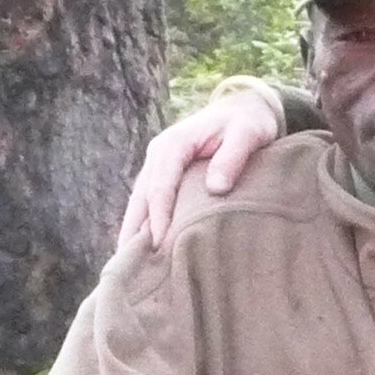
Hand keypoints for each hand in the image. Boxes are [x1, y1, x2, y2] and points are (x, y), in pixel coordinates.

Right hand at [119, 81, 282, 252]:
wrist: (244, 108)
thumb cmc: (248, 123)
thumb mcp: (247, 135)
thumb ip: (232, 158)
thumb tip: (215, 188)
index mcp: (174, 144)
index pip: (160, 186)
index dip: (159, 216)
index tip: (160, 244)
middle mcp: (158, 154)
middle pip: (141, 198)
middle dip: (134, 231)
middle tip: (130, 266)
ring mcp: (158, 164)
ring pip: (139, 202)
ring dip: (132, 231)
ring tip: (127, 265)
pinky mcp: (164, 174)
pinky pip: (148, 202)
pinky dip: (143, 224)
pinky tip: (141, 250)